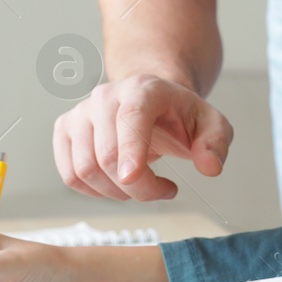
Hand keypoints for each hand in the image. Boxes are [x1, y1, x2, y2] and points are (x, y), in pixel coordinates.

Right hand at [53, 73, 233, 200]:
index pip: (131, 116)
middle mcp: (106, 95)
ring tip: (140, 186)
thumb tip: (210, 167)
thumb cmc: (179, 115)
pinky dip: (94, 192)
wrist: (152, 103)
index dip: (130, 149)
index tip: (132, 178)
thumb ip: (216, 143)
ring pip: (85, 169)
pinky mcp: (65, 129)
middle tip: (161, 191)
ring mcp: (81, 111)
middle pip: (107, 154)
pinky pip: (70, 174)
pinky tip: (116, 186)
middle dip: (136, 188)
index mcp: (144, 88)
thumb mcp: (211, 124)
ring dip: (115, 193)